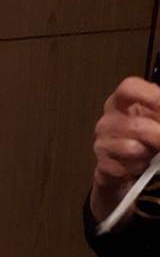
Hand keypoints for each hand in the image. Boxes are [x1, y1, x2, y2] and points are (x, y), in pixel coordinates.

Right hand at [91, 76, 159, 222]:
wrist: (126, 166)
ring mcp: (102, 143)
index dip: (150, 95)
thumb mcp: (154, 118)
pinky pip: (127, 167)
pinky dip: (140, 167)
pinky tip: (142, 163)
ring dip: (149, 152)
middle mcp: (108, 121)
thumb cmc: (143, 137)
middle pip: (134, 124)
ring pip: (131, 148)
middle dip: (158, 134)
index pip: (129, 88)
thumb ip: (159, 111)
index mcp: (120, 102)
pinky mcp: (103, 165)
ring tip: (152, 151)